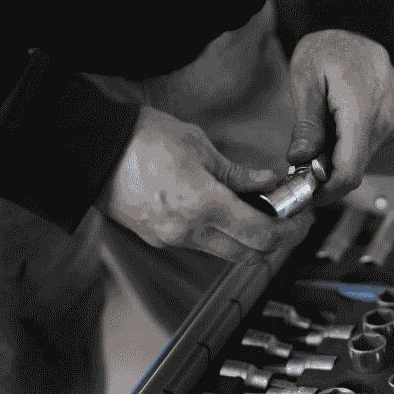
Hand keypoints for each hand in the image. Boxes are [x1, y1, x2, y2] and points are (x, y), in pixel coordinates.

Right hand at [99, 106, 312, 260]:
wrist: (91, 150)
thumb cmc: (142, 139)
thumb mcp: (199, 146)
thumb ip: (238, 172)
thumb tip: (268, 182)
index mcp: (203, 205)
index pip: (262, 235)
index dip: (290, 231)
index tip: (302, 219)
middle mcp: (189, 231)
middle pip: (249, 254)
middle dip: (276, 240)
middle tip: (289, 219)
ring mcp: (172, 239)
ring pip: (226, 252)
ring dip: (249, 239)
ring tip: (260, 212)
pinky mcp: (160, 239)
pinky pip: (202, 245)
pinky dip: (223, 235)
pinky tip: (228, 213)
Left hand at [286, 30, 393, 201]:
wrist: (362, 27)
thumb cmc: (331, 47)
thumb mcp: (306, 79)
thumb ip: (306, 124)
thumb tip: (300, 161)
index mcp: (361, 113)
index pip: (349, 172)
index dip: (325, 190)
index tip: (305, 193)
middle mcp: (384, 125)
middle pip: (353, 169)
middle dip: (325, 174)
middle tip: (299, 163)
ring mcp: (392, 126)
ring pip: (360, 160)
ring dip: (335, 160)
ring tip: (317, 136)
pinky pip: (368, 148)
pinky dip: (348, 147)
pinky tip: (336, 127)